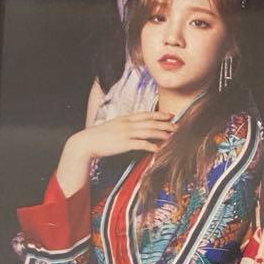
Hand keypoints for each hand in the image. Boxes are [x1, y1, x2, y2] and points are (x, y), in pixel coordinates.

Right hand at [55, 112, 175, 195]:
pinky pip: (142, 144)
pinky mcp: (124, 144)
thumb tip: (135, 128)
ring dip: (162, 134)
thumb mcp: (113, 126)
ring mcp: (126, 133)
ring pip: (149, 132)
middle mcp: (127, 124)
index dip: (159, 115)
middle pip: (151, 122)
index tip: (170, 115)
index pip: (146, 114)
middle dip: (165, 124)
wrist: (86, 142)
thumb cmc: (99, 136)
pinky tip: (158, 149)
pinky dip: (152, 146)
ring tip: (172, 136)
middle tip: (177, 126)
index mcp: (125, 118)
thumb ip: (124, 126)